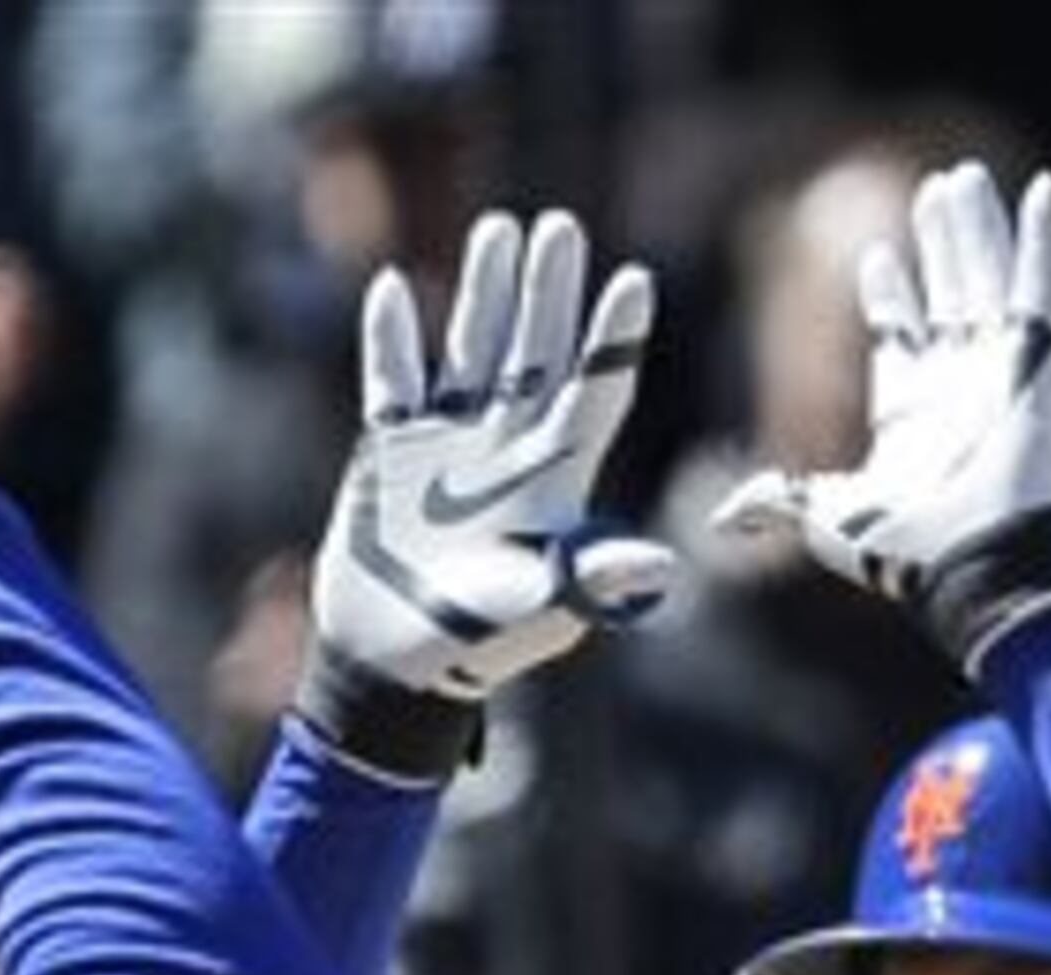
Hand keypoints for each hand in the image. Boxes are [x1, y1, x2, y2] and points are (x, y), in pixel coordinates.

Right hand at [309, 203, 670, 713]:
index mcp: (552, 482)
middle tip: (561, 230)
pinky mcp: (391, 455)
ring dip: (484, 293)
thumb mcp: (541, 614)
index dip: (612, 341)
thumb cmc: (475, 646)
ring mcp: (448, 446)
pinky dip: (389, 341)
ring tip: (498, 230)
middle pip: (536, 356)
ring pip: (471, 351)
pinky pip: (391, 383)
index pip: (593, 395)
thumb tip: (661, 570)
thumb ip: (592, 581)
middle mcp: (506, 451)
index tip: (633, 283)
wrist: (393, 668)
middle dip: (549, 293)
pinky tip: (391, 287)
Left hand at [712, 163, 1050, 672]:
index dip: (889, 297)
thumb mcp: (826, 517)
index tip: (876, 257)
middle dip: (939, 246)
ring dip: (979, 230)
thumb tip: (722, 520)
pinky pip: (1048, 291)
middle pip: (947, 297)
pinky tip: (1045, 191)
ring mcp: (997, 372)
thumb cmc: (902, 547)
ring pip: (989, 281)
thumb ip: (780, 501)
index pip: (900, 339)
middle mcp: (956, 387)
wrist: (962, 558)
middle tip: (930, 193)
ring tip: (963, 179)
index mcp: (911, 417)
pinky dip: (1047, 242)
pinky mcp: (1035, 363)